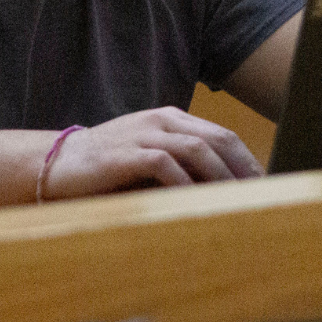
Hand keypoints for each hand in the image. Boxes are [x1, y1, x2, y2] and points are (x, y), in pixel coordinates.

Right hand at [39, 107, 262, 199]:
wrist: (54, 165)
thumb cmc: (107, 169)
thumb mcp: (150, 161)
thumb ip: (182, 167)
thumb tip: (225, 193)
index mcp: (171, 119)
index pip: (222, 136)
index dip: (247, 160)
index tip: (266, 186)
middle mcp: (161, 121)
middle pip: (218, 139)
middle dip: (244, 168)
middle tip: (262, 196)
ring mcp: (143, 134)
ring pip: (197, 149)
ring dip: (222, 177)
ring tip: (239, 201)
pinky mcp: (125, 154)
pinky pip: (164, 165)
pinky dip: (186, 184)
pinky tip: (198, 203)